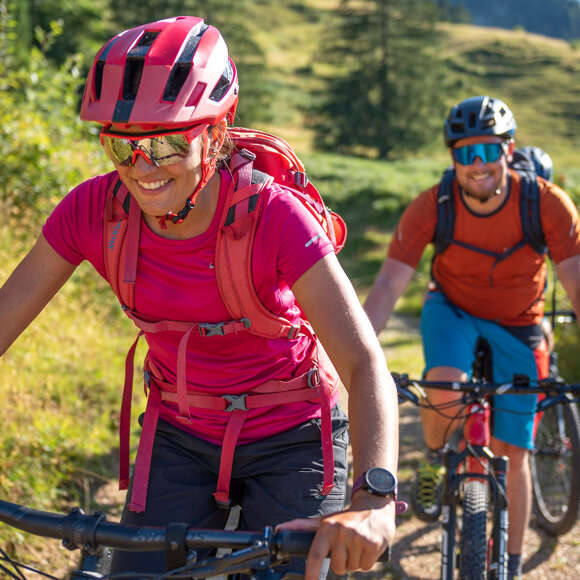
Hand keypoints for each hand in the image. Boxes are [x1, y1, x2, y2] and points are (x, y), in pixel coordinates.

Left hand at [276, 493, 395, 579]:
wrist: (374, 506)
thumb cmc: (346, 518)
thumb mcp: (326, 520)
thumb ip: (303, 526)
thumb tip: (280, 529)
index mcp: (327, 526)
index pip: (315, 555)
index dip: (311, 573)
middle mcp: (341, 531)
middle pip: (337, 567)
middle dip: (342, 563)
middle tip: (346, 548)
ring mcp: (357, 537)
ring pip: (352, 567)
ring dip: (354, 561)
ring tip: (357, 545)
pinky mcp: (372, 544)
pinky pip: (365, 567)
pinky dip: (366, 561)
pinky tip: (367, 547)